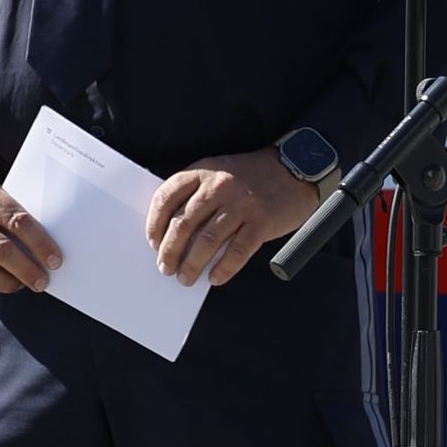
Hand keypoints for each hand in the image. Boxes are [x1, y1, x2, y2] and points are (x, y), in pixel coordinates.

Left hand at [147, 146, 324, 287]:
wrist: (294, 168)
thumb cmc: (251, 176)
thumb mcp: (218, 172)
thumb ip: (196, 194)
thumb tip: (173, 235)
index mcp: (203, 172)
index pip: (167, 198)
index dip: (154, 224)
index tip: (152, 242)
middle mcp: (219, 187)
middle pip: (184, 224)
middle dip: (170, 251)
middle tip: (165, 268)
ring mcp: (241, 204)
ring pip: (207, 241)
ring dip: (192, 264)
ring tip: (186, 278)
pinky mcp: (261, 222)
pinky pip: (237, 252)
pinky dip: (224, 269)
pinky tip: (216, 277)